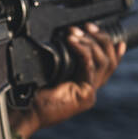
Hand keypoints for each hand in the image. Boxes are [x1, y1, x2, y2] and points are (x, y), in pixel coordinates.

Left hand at [9, 22, 124, 138]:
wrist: (26, 111)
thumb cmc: (33, 93)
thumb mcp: (52, 71)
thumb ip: (65, 59)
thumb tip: (71, 37)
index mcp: (84, 84)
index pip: (108, 64)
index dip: (111, 47)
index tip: (102, 30)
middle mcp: (90, 89)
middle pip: (109, 60)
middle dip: (101, 39)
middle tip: (87, 27)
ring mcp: (89, 93)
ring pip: (103, 62)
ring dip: (90, 43)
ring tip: (75, 33)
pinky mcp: (85, 95)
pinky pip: (89, 67)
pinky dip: (82, 51)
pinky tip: (73, 42)